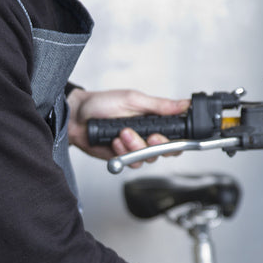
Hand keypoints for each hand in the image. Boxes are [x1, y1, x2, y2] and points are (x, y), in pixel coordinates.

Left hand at [67, 88, 189, 163]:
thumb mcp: (134, 99)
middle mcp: (146, 135)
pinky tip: (113, 141)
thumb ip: (160, 106)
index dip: (177, 139)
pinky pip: (131, 162)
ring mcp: (134, 148)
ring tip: (121, 133)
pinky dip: (123, 153)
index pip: (176, 134)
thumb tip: (185, 104)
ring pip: (147, 158)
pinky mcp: (122, 158)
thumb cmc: (102, 104)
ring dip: (135, 146)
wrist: (77, 117)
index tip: (166, 134)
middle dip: (156, 144)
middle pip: (165, 150)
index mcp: (154, 120)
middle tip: (148, 136)